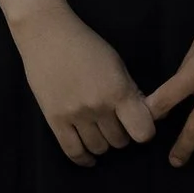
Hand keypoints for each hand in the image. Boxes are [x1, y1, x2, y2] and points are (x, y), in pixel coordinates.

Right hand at [10, 6, 154, 166]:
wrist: (46, 33)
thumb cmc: (85, 44)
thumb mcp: (116, 64)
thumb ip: (131, 92)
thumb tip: (147, 117)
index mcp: (118, 91)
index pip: (143, 132)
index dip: (144, 131)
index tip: (138, 124)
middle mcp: (98, 106)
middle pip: (120, 142)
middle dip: (121, 134)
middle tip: (114, 122)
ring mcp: (75, 114)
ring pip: (99, 148)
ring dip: (103, 143)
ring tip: (98, 131)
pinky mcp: (54, 118)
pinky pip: (72, 151)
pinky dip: (84, 159)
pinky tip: (88, 157)